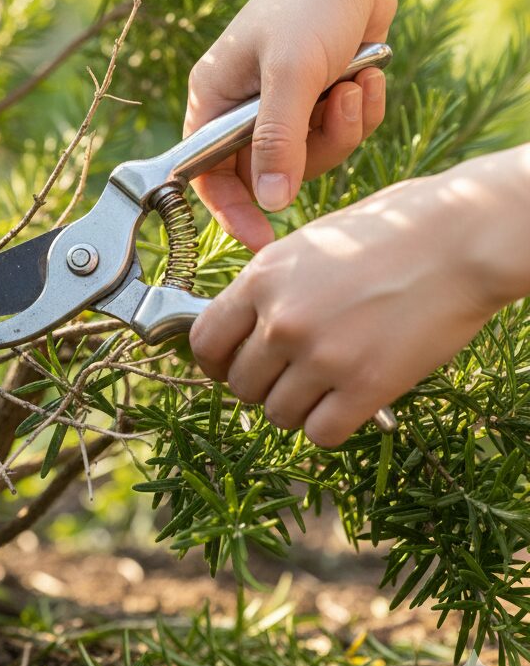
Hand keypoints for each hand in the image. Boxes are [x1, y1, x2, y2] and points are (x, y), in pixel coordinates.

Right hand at [184, 0, 397, 250]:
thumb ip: (277, 140)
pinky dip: (360, 111)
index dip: (231, 209)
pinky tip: (369, 74)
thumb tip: (270, 203)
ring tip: (357, 83)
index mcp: (212, 99)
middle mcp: (241, 108)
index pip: (206, 173)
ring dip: (343, 126)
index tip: (261, 239)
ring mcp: (282, 105)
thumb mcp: (291, 74)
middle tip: (338, 111)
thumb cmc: (311, 3)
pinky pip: (338, 135)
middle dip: (312, 151)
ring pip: (310, 156)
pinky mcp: (318, 100)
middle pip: (268, 172)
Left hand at [188, 149, 529, 447]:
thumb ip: (268, 288)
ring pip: (277, 414)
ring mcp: (321, 356)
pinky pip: (320, 433)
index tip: (234, 364)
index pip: (205, 342)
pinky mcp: (365, 386)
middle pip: (239, 385)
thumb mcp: (307, 246)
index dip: (216, 361)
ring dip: (297, 406)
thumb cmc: (388, 233)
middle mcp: (280, 320)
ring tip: (326, 383)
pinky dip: (330, 426)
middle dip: (262, 384)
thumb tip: (241, 327)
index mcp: (261, 279)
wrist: (461, 239)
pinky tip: (349, 402)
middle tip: (293, 373)